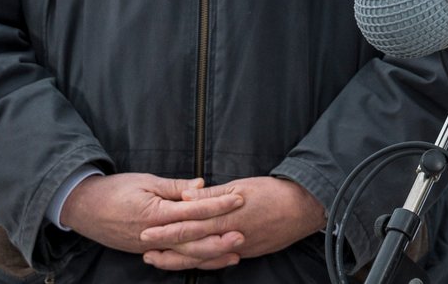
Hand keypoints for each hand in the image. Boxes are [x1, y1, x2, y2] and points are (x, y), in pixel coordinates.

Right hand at [61, 173, 245, 266]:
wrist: (84, 208)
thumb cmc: (115, 190)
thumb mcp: (146, 181)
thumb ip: (175, 186)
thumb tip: (201, 186)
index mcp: (156, 213)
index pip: (194, 210)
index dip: (218, 205)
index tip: (239, 198)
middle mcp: (154, 234)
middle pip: (192, 240)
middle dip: (219, 238)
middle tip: (243, 234)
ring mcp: (149, 247)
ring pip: (185, 255)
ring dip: (210, 256)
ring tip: (234, 254)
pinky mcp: (146, 251)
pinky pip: (173, 260)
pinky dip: (192, 262)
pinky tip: (208, 261)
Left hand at [136, 176, 325, 269]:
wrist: (303, 208)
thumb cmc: (273, 192)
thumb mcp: (241, 186)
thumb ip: (212, 194)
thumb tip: (186, 196)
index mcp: (226, 217)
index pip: (189, 225)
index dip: (166, 230)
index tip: (146, 231)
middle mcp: (229, 236)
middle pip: (191, 247)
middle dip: (166, 250)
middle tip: (144, 251)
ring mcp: (238, 248)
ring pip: (203, 258)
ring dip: (179, 260)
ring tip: (159, 260)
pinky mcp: (246, 252)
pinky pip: (218, 261)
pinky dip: (201, 262)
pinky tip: (190, 262)